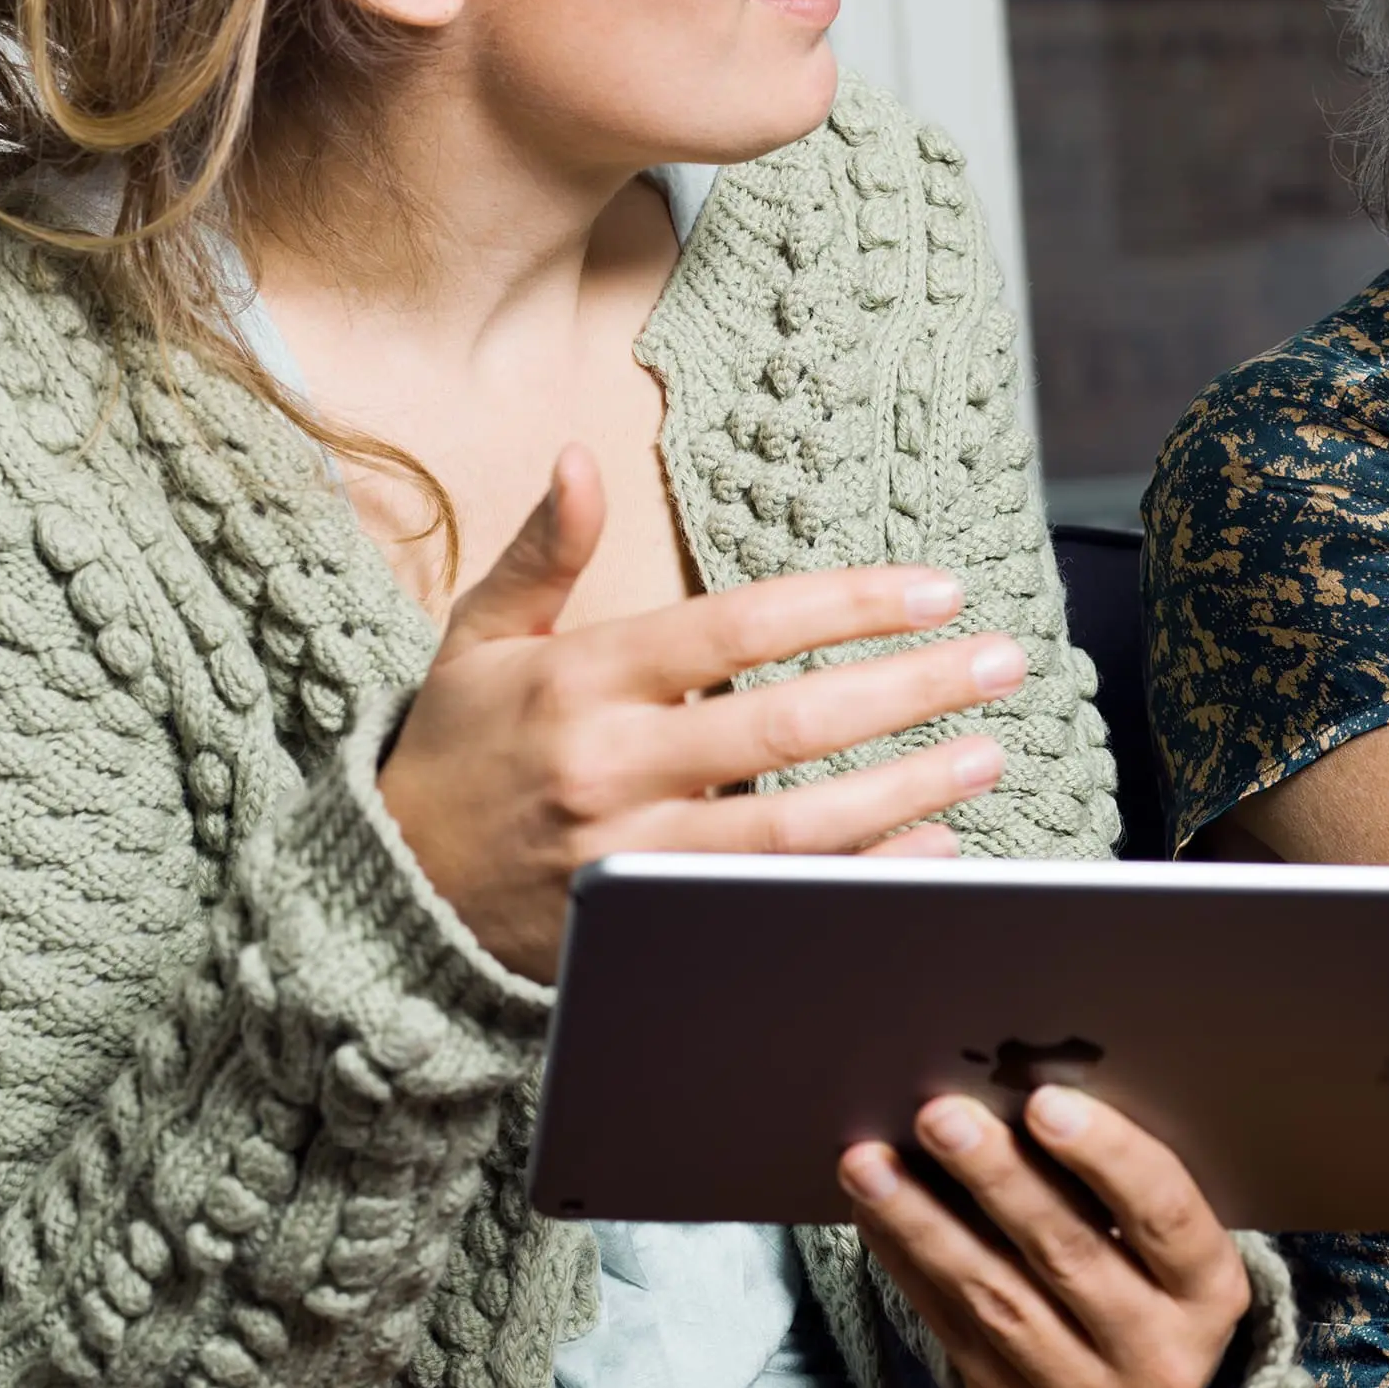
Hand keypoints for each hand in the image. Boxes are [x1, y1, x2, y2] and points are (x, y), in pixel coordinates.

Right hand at [379, 444, 1027, 979]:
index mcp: (584, 679)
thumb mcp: (480, 639)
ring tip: (985, 752)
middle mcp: (614, 766)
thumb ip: (542, 553)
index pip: (739, 628)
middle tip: (998, 661)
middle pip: (789, 725)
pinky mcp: (651, 928)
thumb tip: (580, 460)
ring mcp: (634, 855)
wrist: (390, 898)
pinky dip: (864, 879)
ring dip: (906, 789)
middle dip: (909, 690)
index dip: (845, 605)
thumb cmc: (452, 752)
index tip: (934, 590)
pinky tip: (934, 849)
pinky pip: (777, 904)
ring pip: (796, 829)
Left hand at [842, 1085, 1254, 1387]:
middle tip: (942, 1116)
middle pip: (1069, 1254)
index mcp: (1206, 1292)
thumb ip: (1115, 1184)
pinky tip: (874, 1206)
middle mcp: (1154, 1352)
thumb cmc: (1143, 1279)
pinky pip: (948, 1326)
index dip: (1108, 1155)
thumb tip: (1016, 1086)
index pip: (1165, 1215)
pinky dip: (905, 1258)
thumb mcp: (1161, 1244)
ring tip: (871, 1163)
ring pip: (993, 1297)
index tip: (1045, 1102)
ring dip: (923, 1221)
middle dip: (997, 1178)